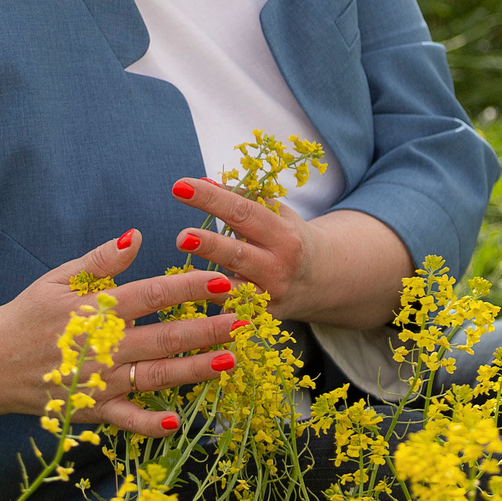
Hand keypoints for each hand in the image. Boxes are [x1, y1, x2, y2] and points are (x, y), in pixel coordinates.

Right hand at [0, 228, 246, 438]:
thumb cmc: (26, 315)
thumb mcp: (58, 278)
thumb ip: (100, 260)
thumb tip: (136, 236)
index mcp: (96, 310)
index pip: (153, 295)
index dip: (191, 288)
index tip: (223, 282)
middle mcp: (103, 347)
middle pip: (165, 337)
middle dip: (208, 330)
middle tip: (244, 322)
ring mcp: (99, 382)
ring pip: (156, 376)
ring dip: (196, 370)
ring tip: (230, 362)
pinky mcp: (91, 410)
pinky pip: (125, 420)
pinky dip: (149, 422)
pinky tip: (176, 421)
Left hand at [167, 177, 411, 327]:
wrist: (321, 279)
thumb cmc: (287, 237)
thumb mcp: (275, 213)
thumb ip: (242, 197)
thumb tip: (202, 181)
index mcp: (283, 234)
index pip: (242, 211)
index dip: (211, 198)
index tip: (181, 185)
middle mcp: (279, 266)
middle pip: (238, 254)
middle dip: (210, 245)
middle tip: (181, 236)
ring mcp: (270, 296)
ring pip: (233, 289)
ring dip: (205, 281)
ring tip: (180, 276)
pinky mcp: (261, 319)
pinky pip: (232, 314)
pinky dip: (214, 308)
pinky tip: (188, 302)